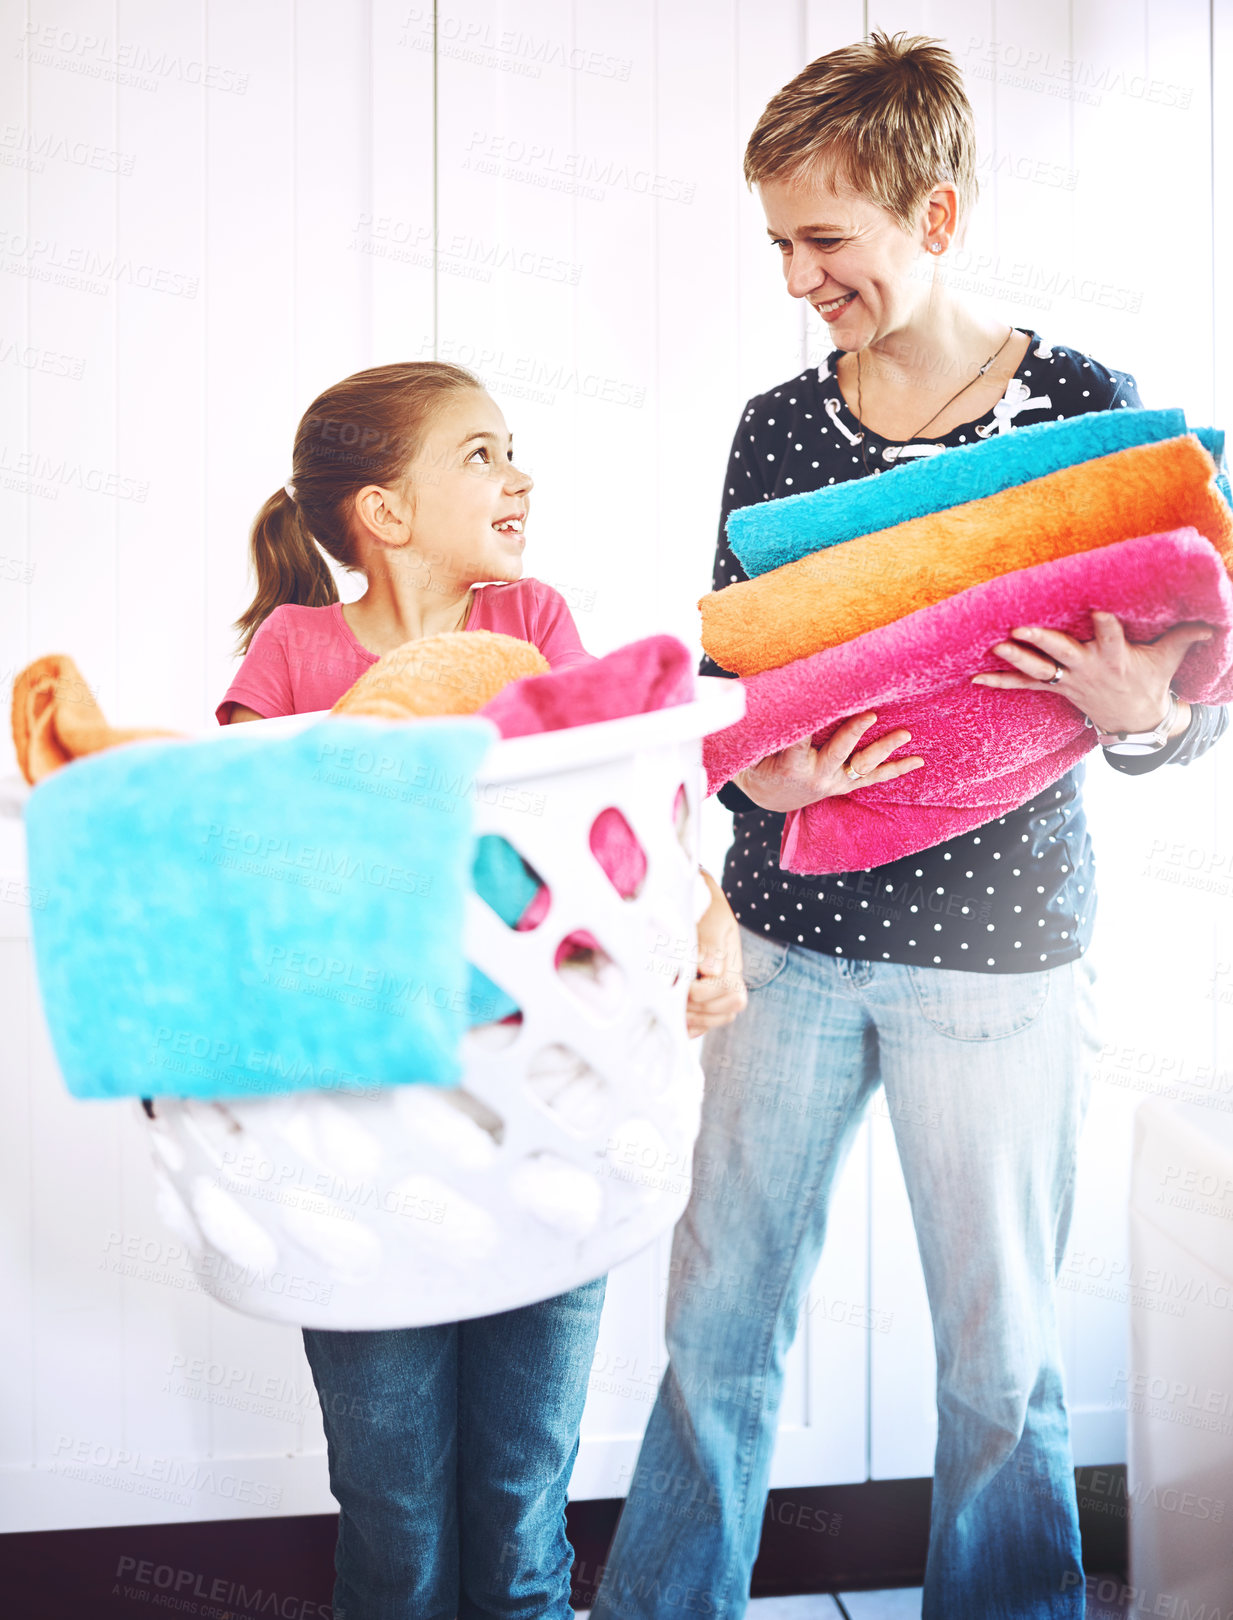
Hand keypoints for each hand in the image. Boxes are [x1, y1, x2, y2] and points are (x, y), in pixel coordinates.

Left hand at [685, 870, 747, 1038]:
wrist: (703, 907)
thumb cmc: (706, 911)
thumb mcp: (711, 920)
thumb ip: (711, 944)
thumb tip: (711, 970)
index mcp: (734, 963)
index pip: (726, 989)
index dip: (701, 991)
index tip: (680, 981)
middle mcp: (732, 981)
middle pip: (726, 1010)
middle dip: (697, 1009)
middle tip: (673, 998)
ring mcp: (722, 993)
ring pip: (718, 1019)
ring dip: (695, 1019)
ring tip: (674, 1010)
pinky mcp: (708, 999)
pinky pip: (707, 1022)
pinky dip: (693, 1027)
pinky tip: (679, 1026)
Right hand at [733, 712, 923, 812]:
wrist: (768, 796)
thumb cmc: (759, 764)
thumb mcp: (754, 749)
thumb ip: (766, 730)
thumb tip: (771, 700)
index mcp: (792, 766)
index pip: (801, 738)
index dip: (811, 720)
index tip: (819, 701)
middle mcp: (817, 777)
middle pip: (839, 751)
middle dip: (854, 732)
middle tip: (870, 715)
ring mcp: (834, 783)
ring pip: (863, 765)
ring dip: (885, 749)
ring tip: (905, 734)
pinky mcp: (845, 785)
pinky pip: (873, 778)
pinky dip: (895, 769)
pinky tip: (917, 761)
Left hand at [972, 612, 1209, 735]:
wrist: (1135, 721)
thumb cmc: (1151, 680)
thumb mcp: (1170, 657)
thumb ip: (1188, 635)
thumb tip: (1219, 621)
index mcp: (1117, 657)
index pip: (1111, 637)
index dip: (1105, 625)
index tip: (1097, 610)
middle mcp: (1089, 669)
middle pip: (1064, 653)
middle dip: (1043, 641)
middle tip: (1020, 629)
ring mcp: (1070, 681)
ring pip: (1041, 669)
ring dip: (1017, 659)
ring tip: (995, 647)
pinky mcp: (1057, 690)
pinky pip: (1025, 686)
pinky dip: (1000, 682)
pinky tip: (976, 677)